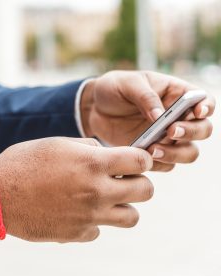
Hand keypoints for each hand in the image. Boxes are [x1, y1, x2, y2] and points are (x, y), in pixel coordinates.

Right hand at [0, 137, 153, 242]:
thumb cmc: (24, 163)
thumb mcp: (57, 144)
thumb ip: (88, 148)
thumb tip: (107, 154)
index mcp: (93, 163)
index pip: (141, 160)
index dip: (142, 158)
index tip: (135, 160)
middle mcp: (96, 191)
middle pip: (146, 192)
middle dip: (140, 183)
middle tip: (124, 180)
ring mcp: (88, 216)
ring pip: (131, 218)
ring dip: (124, 207)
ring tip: (106, 199)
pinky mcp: (76, 233)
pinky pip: (99, 230)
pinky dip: (93, 222)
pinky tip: (76, 212)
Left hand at [81, 71, 215, 171]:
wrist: (93, 108)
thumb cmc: (114, 88)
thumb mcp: (127, 84)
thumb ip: (145, 97)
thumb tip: (160, 116)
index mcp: (177, 95)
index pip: (204, 102)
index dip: (206, 108)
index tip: (196, 112)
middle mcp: (178, 118)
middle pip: (202, 130)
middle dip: (190, 133)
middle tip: (170, 131)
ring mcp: (167, 138)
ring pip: (187, 153)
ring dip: (175, 154)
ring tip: (152, 150)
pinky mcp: (153, 152)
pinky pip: (165, 165)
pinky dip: (157, 165)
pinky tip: (141, 159)